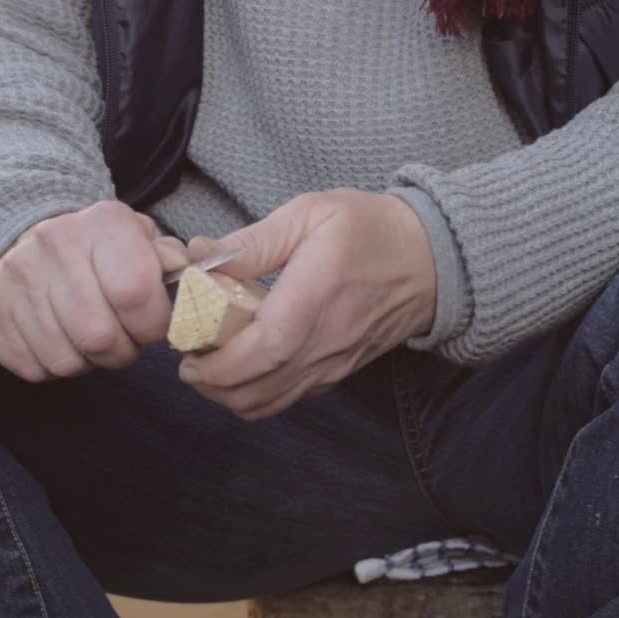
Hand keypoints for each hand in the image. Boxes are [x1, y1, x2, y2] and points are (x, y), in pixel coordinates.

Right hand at [0, 201, 188, 381]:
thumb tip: (193, 282)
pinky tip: (60, 338)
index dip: (154, 324)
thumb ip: (173, 263)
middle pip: (99, 336)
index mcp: (104, 223)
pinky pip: (32, 367)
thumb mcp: (144, 242)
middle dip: (122, 350)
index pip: (136, 295)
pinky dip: (53, 365)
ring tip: (91, 336)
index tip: (154, 324)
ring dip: (88, 361)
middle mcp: (53, 242)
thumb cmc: (103, 250)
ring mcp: (14, 275)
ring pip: (65, 359)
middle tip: (124, 338)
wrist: (31, 234)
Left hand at [179, 189, 436, 419]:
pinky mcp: (336, 374)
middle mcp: (325, 342)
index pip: (265, 349)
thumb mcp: (311, 214)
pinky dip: (255, 396)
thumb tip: (197, 255)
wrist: (430, 261)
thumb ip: (253, 241)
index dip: (219, 361)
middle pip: (258, 389)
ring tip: (210, 364)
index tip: (187, 350)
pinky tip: (242, 367)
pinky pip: (287, 400)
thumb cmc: (370, 230)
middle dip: (210, 384)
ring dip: (229, 394)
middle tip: (188, 357)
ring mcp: (333, 364)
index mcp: (317, 295)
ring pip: (269, 403)